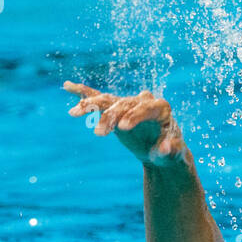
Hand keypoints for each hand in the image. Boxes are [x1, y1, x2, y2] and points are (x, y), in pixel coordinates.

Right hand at [64, 81, 185, 164]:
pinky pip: (98, 98)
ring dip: (91, 105)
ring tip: (74, 113)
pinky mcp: (116, 109)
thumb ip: (171, 150)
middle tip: (98, 133)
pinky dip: (84, 92)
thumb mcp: (174, 154)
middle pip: (123, 104)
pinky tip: (67, 86)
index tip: (122, 128)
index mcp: (161, 108)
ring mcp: (128, 103)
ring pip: (108, 100)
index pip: (145, 108)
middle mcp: (143, 101)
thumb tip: (164, 149)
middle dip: (110, 117)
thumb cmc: (170, 152)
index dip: (133, 116)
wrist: (161, 151)